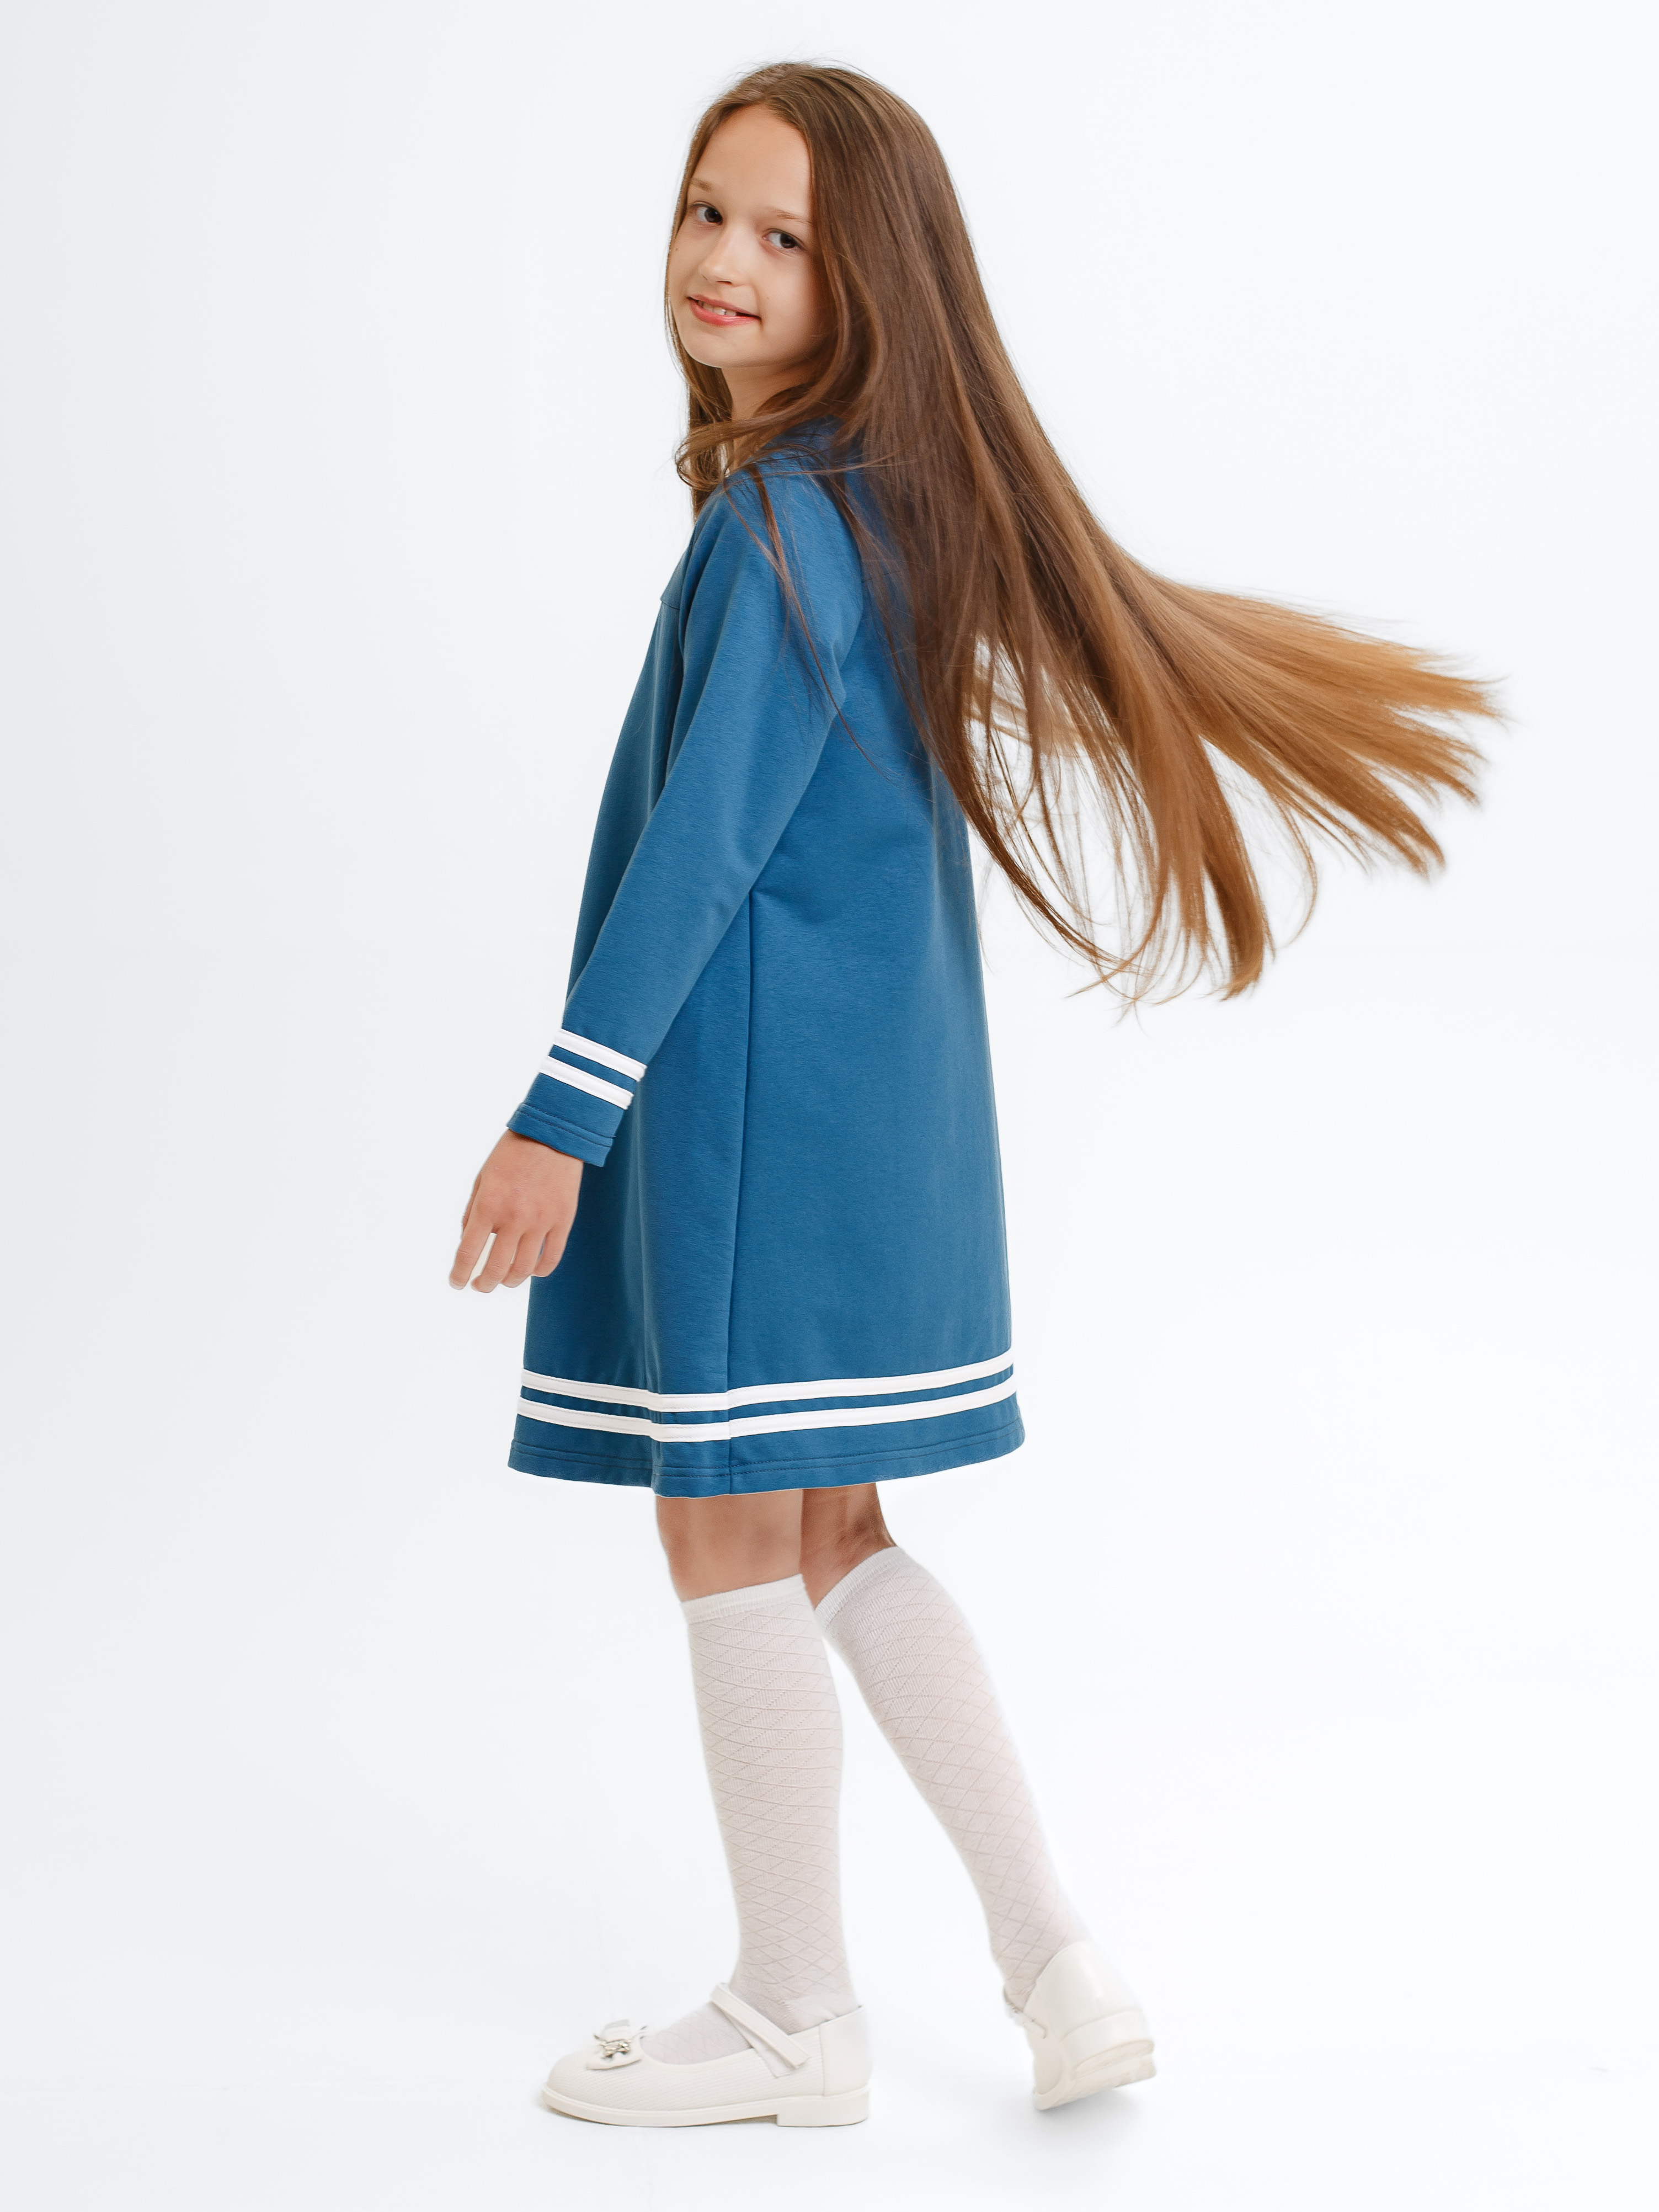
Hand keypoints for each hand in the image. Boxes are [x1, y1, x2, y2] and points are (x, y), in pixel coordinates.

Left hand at [450, 1132, 583, 1291]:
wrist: (553, 1135)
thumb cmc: (513, 1153)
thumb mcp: (482, 1178)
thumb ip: (472, 1211)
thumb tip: (467, 1240)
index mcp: (489, 1205)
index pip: (469, 1251)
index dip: (460, 1273)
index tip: (457, 1282)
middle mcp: (514, 1218)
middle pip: (496, 1267)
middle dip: (484, 1283)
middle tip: (480, 1286)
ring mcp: (541, 1221)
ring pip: (524, 1268)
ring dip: (510, 1281)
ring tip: (504, 1281)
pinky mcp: (563, 1221)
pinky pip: (551, 1257)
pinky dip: (539, 1271)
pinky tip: (531, 1271)